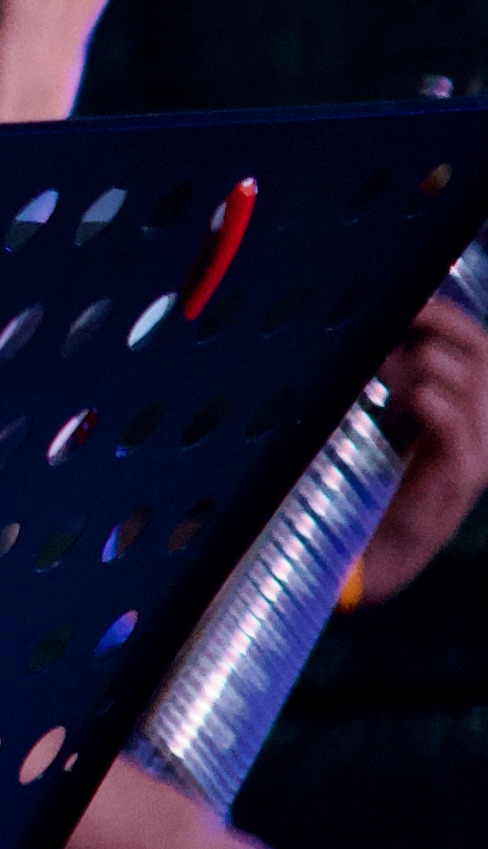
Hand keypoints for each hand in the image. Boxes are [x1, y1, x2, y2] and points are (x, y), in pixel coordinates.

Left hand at [347, 297, 487, 602]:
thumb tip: (371, 331)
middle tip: (393, 323)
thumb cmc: (377, 481)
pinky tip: (405, 399)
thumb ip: (394, 379)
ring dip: (417, 365)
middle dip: (435, 325)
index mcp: (471, 406)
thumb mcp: (390, 418)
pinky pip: (454, 420)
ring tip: (384, 379)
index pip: (477, 342)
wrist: (379, 550)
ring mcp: (478, 450)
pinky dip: (427, 399)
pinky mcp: (462, 475)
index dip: (444, 314)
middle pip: (478, 350)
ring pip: (464, 378)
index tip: (405, 299)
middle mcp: (485, 424)